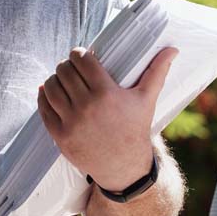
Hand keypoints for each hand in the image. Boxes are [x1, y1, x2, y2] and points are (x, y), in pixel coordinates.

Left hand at [37, 46, 177, 191]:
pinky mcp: (60, 136)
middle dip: (66, 65)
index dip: (78, 53)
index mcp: (106, 93)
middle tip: (71, 67)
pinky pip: (43, 109)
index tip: (81, 55)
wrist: (124, 167)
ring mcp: (71, 122)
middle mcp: (86, 107)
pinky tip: (49, 93)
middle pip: (64, 71)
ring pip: (50, 87)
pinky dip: (44, 98)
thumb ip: (157, 71)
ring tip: (61, 79)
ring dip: (54, 79)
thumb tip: (173, 49)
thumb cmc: (135, 129)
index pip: (81, 60)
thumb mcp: (147, 99)